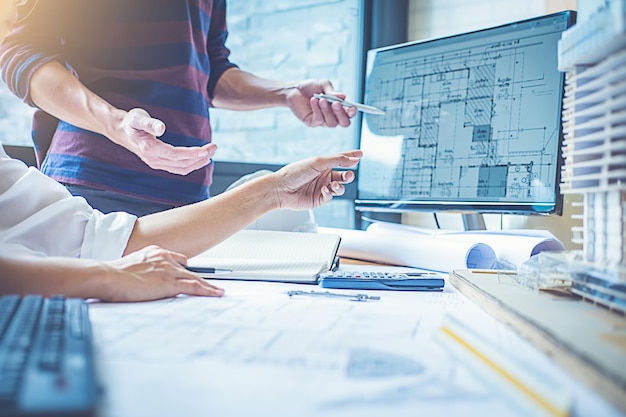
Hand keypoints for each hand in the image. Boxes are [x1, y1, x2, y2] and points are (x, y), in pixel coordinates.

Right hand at [102, 245, 224, 301]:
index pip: (176, 260)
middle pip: (189, 270)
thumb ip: (139, 272)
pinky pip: (194, 287)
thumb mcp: (128, 268)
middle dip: (202, 279)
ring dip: (209, 287)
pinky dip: (208, 291)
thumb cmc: (110, 275)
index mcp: (155, 252)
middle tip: (214, 285)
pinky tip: (216, 294)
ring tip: (219, 292)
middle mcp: (165, 259)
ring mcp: (169, 271)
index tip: (191, 274)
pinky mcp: (169, 283)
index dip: (185, 269)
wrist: (106, 276)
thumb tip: (138, 282)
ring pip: (196, 279)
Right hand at [112, 108, 216, 174]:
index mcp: (149, 149)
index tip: (206, 150)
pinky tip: (201, 158)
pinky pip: (178, 168)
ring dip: (198, 162)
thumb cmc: (131, 122)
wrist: (121, 131)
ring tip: (211, 152)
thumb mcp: (138, 118)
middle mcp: (154, 160)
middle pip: (182, 164)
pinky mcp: (160, 164)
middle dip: (200, 157)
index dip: (192, 154)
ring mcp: (156, 164)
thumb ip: (150, 123)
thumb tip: (161, 128)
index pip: (176, 155)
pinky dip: (191, 165)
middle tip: (214, 147)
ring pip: (182, 168)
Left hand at [272, 150, 361, 209]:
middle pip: (343, 175)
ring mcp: (322, 188)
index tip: (361, 154)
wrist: (281, 189)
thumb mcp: (318, 162)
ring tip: (334, 185)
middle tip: (348, 175)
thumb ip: (337, 160)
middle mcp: (323, 176)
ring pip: (340, 188)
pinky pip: (331, 196)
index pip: (340, 159)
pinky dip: (330, 193)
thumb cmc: (294, 172)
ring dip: (340, 186)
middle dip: (348, 175)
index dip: (351, 156)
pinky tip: (324, 190)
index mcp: (323, 164)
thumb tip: (353, 158)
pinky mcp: (319, 199)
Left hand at [286, 80, 356, 127]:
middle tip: (336, 104)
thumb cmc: (311, 87)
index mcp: (339, 107)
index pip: (349, 114)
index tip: (352, 107)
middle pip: (344, 123)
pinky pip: (319, 120)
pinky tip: (314, 100)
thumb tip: (343, 97)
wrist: (294, 90)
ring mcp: (323, 120)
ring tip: (321, 99)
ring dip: (328, 111)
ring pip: (332, 123)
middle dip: (341, 114)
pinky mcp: (312, 122)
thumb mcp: (323, 85)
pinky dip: (317, 110)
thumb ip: (333, 92)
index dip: (352, 112)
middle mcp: (332, 116)